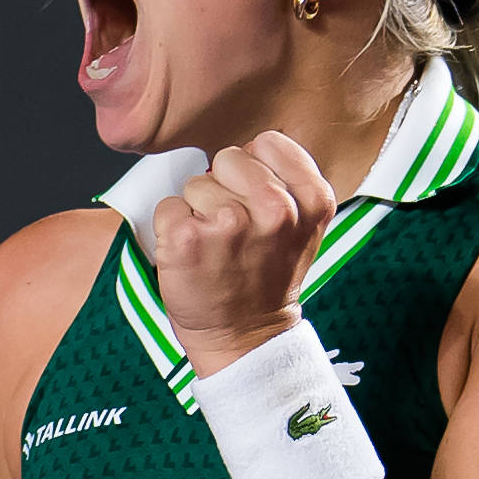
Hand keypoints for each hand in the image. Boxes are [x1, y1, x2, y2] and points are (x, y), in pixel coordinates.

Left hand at [152, 131, 335, 377]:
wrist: (244, 336)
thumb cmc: (267, 274)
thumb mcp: (302, 226)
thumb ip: (287, 179)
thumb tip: (249, 145)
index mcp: (311, 200)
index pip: (266, 143)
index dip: (256, 169)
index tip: (258, 203)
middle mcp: (275, 209)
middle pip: (228, 158)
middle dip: (225, 187)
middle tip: (235, 231)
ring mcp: (229, 223)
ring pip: (196, 183)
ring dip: (199, 211)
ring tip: (216, 247)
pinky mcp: (186, 238)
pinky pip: (168, 206)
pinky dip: (172, 228)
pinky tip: (193, 255)